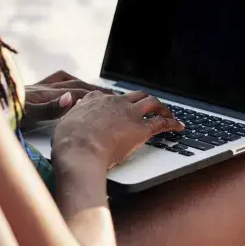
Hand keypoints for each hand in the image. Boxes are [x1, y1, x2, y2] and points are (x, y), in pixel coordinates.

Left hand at [21, 70, 112, 129]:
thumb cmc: (4, 112)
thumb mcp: (26, 113)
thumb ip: (49, 107)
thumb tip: (71, 98)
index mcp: (47, 94)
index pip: (78, 92)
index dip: (97, 95)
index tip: (114, 99)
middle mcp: (46, 87)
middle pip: (76, 85)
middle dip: (95, 90)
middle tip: (113, 95)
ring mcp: (38, 87)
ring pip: (68, 81)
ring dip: (84, 85)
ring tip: (97, 90)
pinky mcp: (31, 89)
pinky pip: (55, 81)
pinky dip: (68, 81)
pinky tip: (70, 87)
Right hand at [52, 91, 184, 169]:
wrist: (80, 150)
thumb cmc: (68, 142)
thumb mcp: (65, 124)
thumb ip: (73, 118)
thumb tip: (73, 117)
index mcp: (95, 101)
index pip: (108, 96)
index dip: (117, 101)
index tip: (120, 106)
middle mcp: (114, 103)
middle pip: (135, 95)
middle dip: (146, 100)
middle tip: (152, 107)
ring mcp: (129, 114)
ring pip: (152, 102)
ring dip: (163, 107)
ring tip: (169, 114)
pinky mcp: (141, 128)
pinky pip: (162, 122)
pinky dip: (173, 123)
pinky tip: (179, 126)